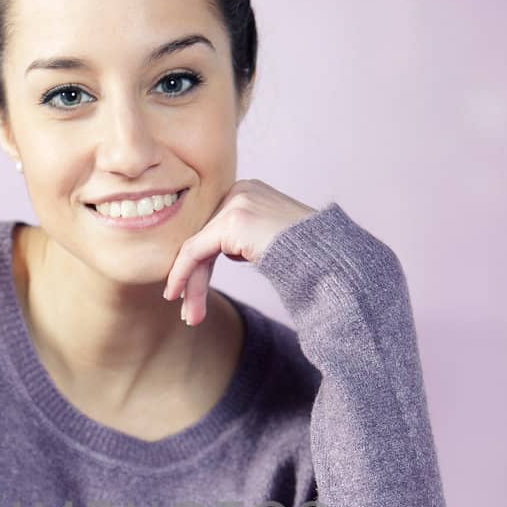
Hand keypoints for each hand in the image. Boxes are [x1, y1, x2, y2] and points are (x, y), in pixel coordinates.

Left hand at [162, 180, 318, 324]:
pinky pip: (194, 250)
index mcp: (250, 193)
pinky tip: (178, 295)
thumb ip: (245, 241)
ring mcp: (235, 202)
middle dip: (196, 279)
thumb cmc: (310, 256)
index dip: (203, 265)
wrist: (329, 256)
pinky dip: (183, 275)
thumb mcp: (270, 242)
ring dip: (192, 285)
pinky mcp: (232, 219)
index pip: (216, 232)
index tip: (192, 295)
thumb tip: (228, 253)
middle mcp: (240, 190)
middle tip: (189, 312)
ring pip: (197, 248)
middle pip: (204, 239)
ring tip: (190, 316)